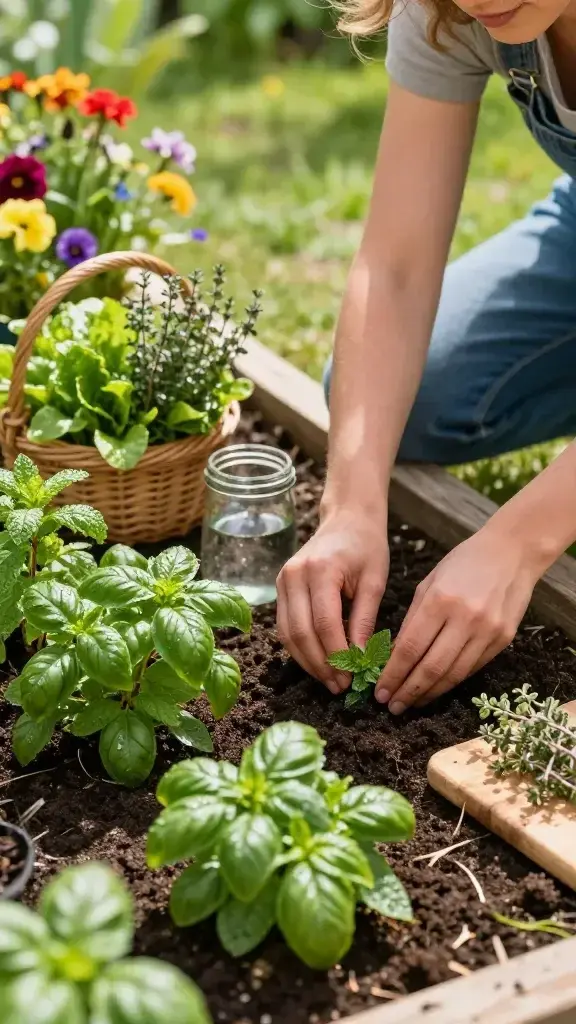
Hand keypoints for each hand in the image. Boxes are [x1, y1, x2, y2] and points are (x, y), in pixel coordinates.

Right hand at [277, 510, 388, 693]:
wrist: (347, 519)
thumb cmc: (366, 547)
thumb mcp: (374, 582)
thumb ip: (364, 620)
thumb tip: (360, 660)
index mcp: (320, 570)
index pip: (323, 623)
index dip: (336, 655)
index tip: (352, 677)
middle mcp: (293, 575)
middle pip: (300, 632)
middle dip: (320, 665)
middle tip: (340, 686)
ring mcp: (282, 580)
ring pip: (288, 634)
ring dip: (308, 662)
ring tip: (330, 680)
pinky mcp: (280, 587)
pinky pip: (285, 626)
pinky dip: (300, 648)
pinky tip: (319, 663)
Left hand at [375, 526, 539, 713]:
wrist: (512, 553)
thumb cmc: (463, 563)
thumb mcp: (429, 582)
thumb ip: (412, 619)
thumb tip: (394, 656)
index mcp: (440, 601)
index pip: (410, 648)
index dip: (393, 674)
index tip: (379, 691)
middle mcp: (466, 619)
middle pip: (431, 667)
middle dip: (408, 691)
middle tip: (391, 706)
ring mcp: (488, 631)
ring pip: (453, 674)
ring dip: (429, 693)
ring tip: (411, 703)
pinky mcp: (503, 640)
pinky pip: (472, 668)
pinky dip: (451, 681)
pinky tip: (436, 688)